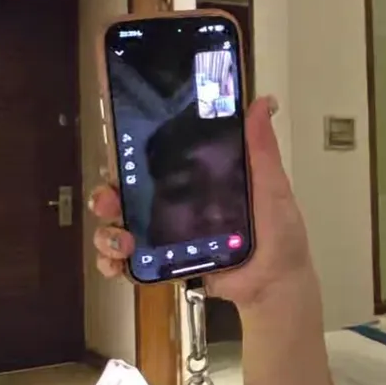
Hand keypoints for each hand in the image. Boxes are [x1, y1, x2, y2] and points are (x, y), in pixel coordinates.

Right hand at [89, 96, 314, 309]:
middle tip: (109, 199)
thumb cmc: (278, 232)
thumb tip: (263, 102)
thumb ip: (262, 149)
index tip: (116, 150)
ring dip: (107, 230)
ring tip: (121, 239)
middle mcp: (176, 205)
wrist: (276, 282)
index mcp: (198, 181)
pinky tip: (117, 262)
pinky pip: (127, 262)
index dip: (129, 156)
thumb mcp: (272, 187)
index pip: (154, 162)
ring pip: (119, 226)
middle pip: (126, 193)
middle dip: (107, 193)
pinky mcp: (164, 264)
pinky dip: (112, 261)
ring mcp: (167, 236)